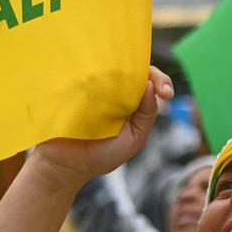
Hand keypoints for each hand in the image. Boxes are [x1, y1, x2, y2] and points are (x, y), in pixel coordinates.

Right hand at [32, 66, 173, 187]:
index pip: (151, 83)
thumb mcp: (134, 139)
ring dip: (124, 68)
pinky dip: (98, 69)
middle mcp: (115, 90)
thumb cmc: (101, 155)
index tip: (167, 94)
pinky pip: (89, 71)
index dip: (162, 81)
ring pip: (114, 66)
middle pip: (135, 69)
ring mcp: (94, 86)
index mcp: (132, 102)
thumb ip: (146, 115)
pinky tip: (104, 76)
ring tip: (131, 79)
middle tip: (158, 87)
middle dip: (151, 72)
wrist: (65, 165)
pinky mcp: (76, 84)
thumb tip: (150, 85)